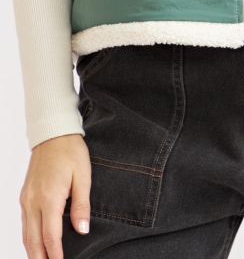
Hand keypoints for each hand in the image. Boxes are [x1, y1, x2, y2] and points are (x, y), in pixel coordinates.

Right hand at [20, 134, 90, 258]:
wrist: (52, 132)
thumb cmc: (70, 152)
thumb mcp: (83, 176)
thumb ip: (82, 204)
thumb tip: (82, 230)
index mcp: (49, 198)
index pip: (50, 236)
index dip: (55, 255)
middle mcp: (33, 201)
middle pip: (33, 241)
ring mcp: (26, 199)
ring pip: (26, 234)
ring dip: (33, 251)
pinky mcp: (24, 195)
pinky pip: (25, 223)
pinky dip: (29, 238)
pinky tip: (36, 244)